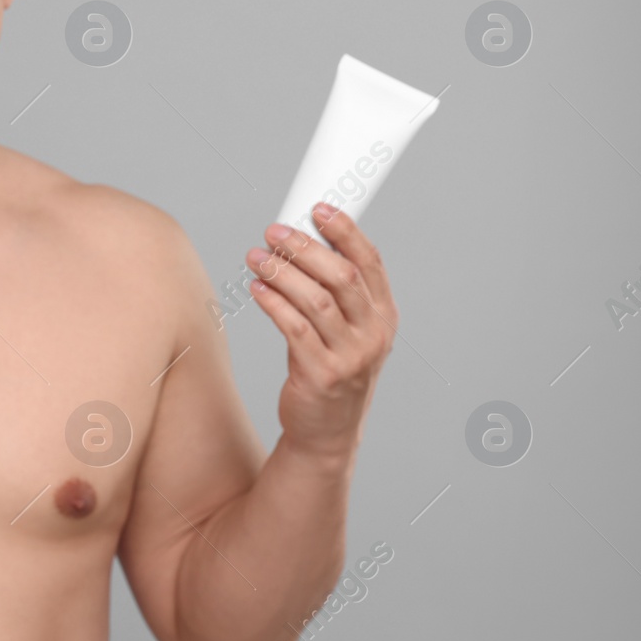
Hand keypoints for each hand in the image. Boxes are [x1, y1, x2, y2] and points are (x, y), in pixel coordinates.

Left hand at [244, 202, 398, 460]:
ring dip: (282, 272)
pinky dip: (273, 303)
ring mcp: (350, 356)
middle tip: (274, 231)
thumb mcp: (346, 331)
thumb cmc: (331, 368)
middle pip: (342, 276)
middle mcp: (373, 334)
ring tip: (256, 256)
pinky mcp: (321, 375)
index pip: (370, 263)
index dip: (345, 231)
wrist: (327, 431)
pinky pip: (294, 328)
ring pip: (316, 300)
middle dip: (306, 248)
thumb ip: (334, 293)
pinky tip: (256, 288)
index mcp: (384, 316)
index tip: (317, 208)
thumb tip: (299, 242)